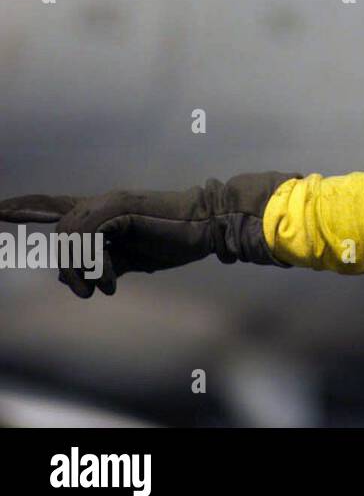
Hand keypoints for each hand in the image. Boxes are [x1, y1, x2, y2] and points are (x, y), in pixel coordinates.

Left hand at [0, 172, 295, 297]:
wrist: (207, 226)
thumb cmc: (175, 240)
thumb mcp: (131, 258)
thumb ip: (102, 263)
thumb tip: (74, 279)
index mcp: (102, 210)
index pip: (53, 204)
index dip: (23, 207)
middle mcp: (100, 202)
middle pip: (59, 234)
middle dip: (65, 268)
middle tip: (86, 292)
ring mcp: (109, 204)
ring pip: (69, 238)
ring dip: (78, 271)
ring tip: (99, 289)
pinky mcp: (119, 211)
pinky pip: (88, 241)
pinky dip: (94, 267)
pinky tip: (110, 281)